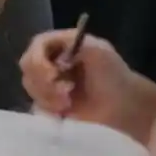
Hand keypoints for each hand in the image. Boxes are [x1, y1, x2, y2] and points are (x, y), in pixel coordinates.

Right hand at [19, 30, 153, 135]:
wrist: (127, 106)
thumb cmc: (114, 75)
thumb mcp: (99, 51)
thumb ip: (74, 45)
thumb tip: (55, 61)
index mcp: (61, 44)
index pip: (36, 46)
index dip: (38, 60)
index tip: (51, 75)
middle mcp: (52, 59)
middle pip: (27, 66)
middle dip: (43, 82)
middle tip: (64, 92)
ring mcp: (50, 81)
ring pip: (30, 86)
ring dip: (46, 96)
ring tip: (67, 103)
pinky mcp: (51, 101)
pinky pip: (36, 103)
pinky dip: (48, 108)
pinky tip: (64, 111)